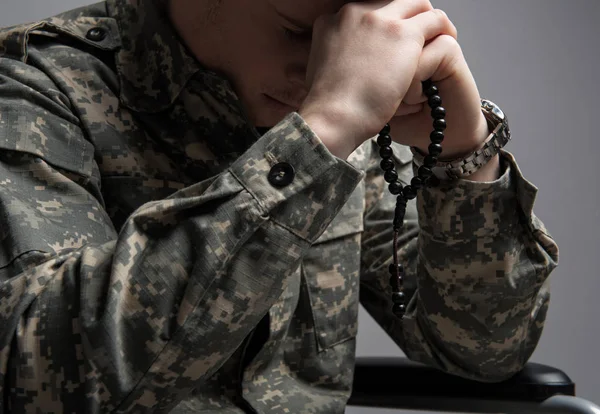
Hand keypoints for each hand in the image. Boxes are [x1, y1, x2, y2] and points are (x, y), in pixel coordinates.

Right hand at [298, 0, 486, 159]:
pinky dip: (443, 30)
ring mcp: (380, 20)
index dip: (385, 24)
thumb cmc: (327, 109)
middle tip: (421, 36)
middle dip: (408, 17)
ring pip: (416, 5)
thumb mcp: (318, 73)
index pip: (368, 11)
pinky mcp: (404, 34)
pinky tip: (449, 43)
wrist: (333, 117)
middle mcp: (354, 12)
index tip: (394, 40)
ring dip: (428, 20)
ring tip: (440, 36)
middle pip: (393, 2)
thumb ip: (333, 59)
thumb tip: (344, 66)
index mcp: (331, 21)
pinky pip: (434, 20)